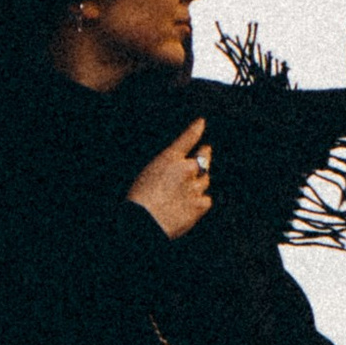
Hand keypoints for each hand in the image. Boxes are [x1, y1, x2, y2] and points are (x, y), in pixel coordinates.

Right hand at [128, 116, 212, 238]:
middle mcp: (185, 169)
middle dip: (205, 155)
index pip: (186, 139)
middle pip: (203, 159)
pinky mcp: (200, 205)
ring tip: (189, 188)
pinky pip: (206, 200)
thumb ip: (167, 169)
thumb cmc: (139, 199)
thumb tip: (183, 168)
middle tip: (206, 151)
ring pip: (205, 181)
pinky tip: (192, 205)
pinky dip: (201, 202)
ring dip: (200, 182)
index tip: (201, 123)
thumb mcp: (148, 174)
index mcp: (169, 159)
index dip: (195, 130)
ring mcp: (194, 187)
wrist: (145, 221)